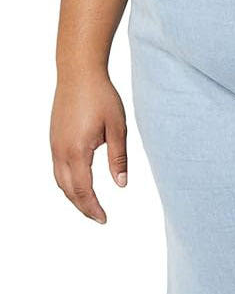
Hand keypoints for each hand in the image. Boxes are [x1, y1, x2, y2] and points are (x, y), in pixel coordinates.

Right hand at [50, 72, 127, 222]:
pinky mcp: (54, 138)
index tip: (104, 219)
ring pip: (60, 180)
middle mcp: (60, 150)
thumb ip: (119, 158)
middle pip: (69, 189)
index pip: (84, 189)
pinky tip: (79, 184)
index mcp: (77, 151)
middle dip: (83, 206)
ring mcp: (54, 144)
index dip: (93, 207)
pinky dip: (67, 182)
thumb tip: (121, 184)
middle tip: (99, 218)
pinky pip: (57, 168)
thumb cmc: (101, 97)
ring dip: (73, 196)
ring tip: (90, 205)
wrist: (79, 74)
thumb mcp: (118, 128)